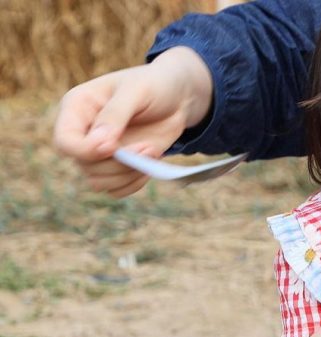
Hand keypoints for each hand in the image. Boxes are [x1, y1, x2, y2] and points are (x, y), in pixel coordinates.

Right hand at [52, 47, 212, 197]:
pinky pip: (116, 189)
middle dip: (117, 163)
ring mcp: (100, 152)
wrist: (177, 98)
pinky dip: (133, 183)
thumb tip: (101, 143)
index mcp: (77, 108)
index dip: (86, 151)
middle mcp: (83, 133)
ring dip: (128, 175)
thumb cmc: (154, 85)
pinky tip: (150, 165)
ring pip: (99, 182)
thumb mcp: (136, 91)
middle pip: (85, 166)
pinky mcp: (118, 166)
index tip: (113, 147)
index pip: (65, 142)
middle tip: (146, 147)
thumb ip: (115, 115)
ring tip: (151, 153)